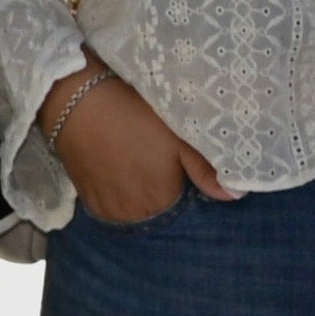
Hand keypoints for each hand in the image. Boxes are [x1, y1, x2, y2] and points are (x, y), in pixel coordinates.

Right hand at [45, 64, 226, 229]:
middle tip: (154, 156)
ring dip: (138, 192)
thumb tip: (237, 195)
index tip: (176, 158)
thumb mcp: (178, 137)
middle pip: (158, 209)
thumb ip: (206, 170)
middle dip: (161, 188)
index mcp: (162, 200)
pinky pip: (112, 205)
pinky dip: (117, 192)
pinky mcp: (88, 200)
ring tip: (134, 160)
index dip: (183, 180)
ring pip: (134, 208)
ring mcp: (108, 209)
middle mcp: (134, 213)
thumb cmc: (135, 116)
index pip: (184, 202)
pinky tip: (116, 167)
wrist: (78, 102)